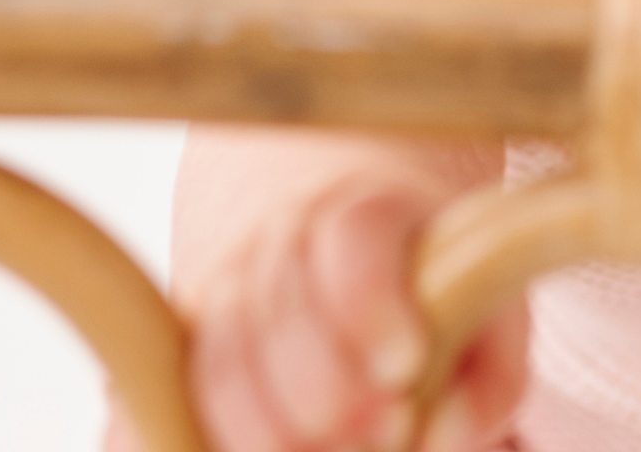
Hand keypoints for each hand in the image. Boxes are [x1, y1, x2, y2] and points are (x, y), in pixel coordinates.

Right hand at [106, 172, 527, 451]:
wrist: (342, 240)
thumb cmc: (430, 295)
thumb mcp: (485, 313)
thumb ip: (490, 370)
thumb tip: (443, 431)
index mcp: (360, 212)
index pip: (352, 236)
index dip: (369, 299)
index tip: (404, 364)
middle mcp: (278, 244)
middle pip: (276, 308)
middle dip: (321, 388)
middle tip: (381, 430)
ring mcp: (219, 296)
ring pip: (217, 361)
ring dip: (263, 430)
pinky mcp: (177, 357)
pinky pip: (150, 402)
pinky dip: (177, 438)